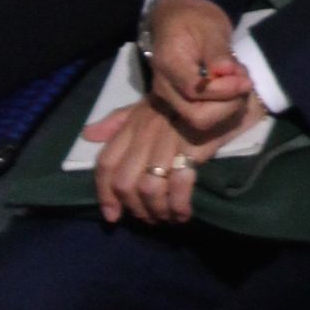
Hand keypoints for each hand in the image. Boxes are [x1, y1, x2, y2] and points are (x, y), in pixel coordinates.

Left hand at [86, 92, 259, 225]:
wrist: (222, 90)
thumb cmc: (184, 102)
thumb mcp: (147, 106)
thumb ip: (118, 122)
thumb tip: (88, 134)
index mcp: (132, 123)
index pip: (106, 162)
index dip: (105, 194)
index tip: (113, 216)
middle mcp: (145, 131)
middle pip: (125, 182)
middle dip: (135, 208)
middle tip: (149, 218)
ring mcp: (169, 138)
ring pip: (149, 187)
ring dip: (157, 210)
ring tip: (167, 217)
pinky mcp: (193, 145)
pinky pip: (178, 184)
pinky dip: (178, 205)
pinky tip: (183, 213)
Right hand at [143, 0, 253, 141]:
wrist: (176, 19)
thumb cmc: (194, 19)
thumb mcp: (211, 27)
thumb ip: (219, 53)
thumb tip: (229, 73)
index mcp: (169, 65)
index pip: (195, 91)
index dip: (224, 91)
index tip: (246, 81)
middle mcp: (164, 88)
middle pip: (197, 116)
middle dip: (228, 105)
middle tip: (245, 82)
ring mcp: (169, 99)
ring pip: (201, 121)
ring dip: (227, 106)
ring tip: (239, 82)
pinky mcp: (178, 104)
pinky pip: (201, 116)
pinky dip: (221, 107)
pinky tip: (231, 88)